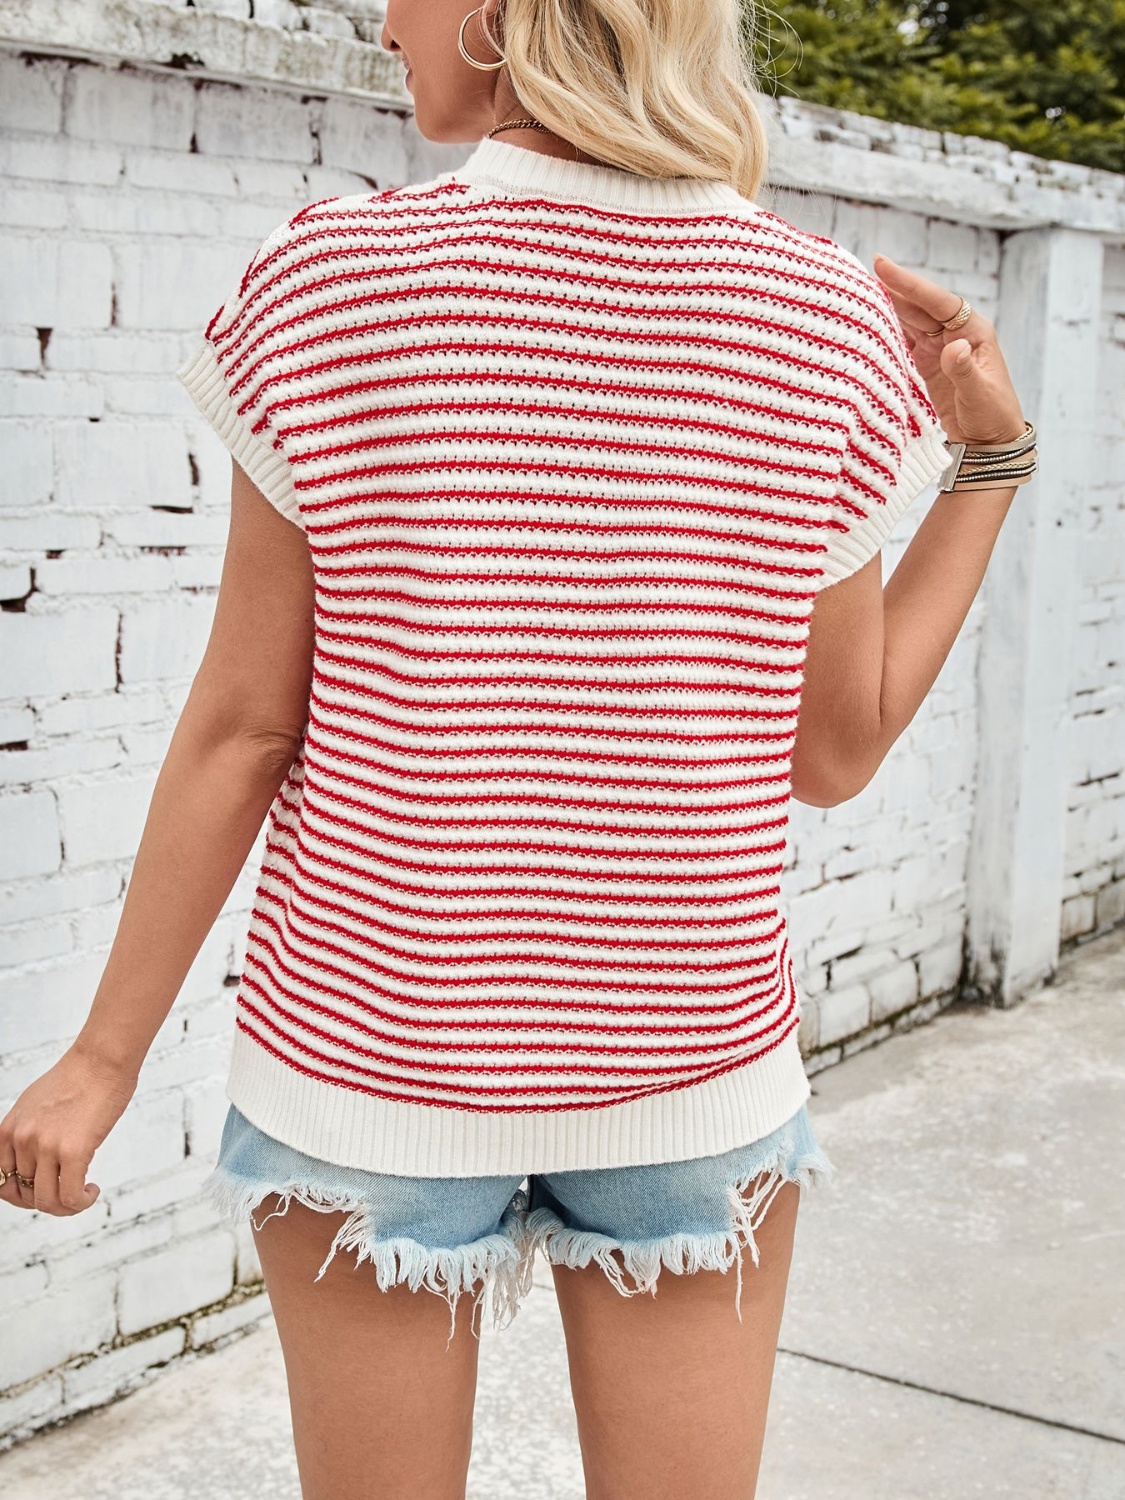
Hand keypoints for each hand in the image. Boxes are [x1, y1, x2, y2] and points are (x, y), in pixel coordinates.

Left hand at [0, 1045, 137, 1214]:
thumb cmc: (77, 1078)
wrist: (102, 1060)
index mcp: (8, 1130)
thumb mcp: (34, 1106)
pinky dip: (81, 1202)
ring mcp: (45, 1146)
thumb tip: (32, 1163)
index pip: (1, 1182)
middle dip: (46, 1201)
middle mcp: (21, 1140)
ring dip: (66, 1207)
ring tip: (83, 1195)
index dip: (22, 1195)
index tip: (43, 1190)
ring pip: (47, 1202)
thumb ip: (27, 1133)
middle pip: (24, 1195)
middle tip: (68, 1192)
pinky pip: (70, 1197)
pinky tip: (92, 1191)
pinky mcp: (73, 1151)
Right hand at [872, 253, 1026, 446]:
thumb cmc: (993, 416)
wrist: (990, 441)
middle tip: (864, 271)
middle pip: (920, 306)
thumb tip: (952, 346)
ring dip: (888, 307)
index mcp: (973, 332)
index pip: (937, 302)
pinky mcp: (929, 363)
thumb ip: (965, 371)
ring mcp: (941, 347)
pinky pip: (906, 340)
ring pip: (911, 320)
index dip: (910, 284)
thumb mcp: (980, 395)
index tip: (882, 266)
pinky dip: (889, 330)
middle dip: (894, 289)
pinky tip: (871, 322)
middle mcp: (957, 333)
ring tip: (861, 292)